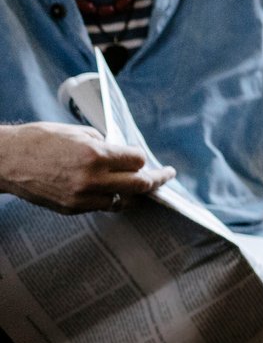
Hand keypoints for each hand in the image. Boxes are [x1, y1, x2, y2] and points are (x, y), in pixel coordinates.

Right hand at [0, 122, 176, 213]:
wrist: (7, 160)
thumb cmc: (40, 140)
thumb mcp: (78, 133)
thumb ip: (104, 144)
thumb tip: (123, 152)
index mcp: (96, 155)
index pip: (138, 161)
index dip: (142, 159)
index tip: (148, 160)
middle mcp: (92, 178)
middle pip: (139, 184)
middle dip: (155, 180)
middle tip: (165, 176)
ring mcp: (81, 197)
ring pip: (123, 200)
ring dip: (132, 192)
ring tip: (139, 185)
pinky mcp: (71, 209)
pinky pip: (101, 206)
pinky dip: (110, 199)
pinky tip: (111, 191)